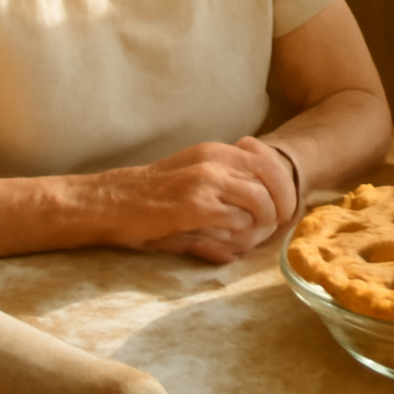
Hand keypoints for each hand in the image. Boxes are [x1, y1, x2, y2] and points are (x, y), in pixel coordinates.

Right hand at [102, 139, 294, 263]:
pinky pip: (237, 220)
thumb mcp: (189, 188)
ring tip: (256, 234)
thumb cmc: (150, 199)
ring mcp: (204, 181)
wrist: (110, 203)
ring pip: (260, 198)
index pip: (267, 159)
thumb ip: (223, 200)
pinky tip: (232, 241)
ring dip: (264, 221)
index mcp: (215, 151)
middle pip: (272, 175)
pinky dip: (242, 234)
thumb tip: (250, 223)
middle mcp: (213, 159)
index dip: (282, 184)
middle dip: (283, 202)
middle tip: (279, 223)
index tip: (283, 205)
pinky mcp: (194, 206)